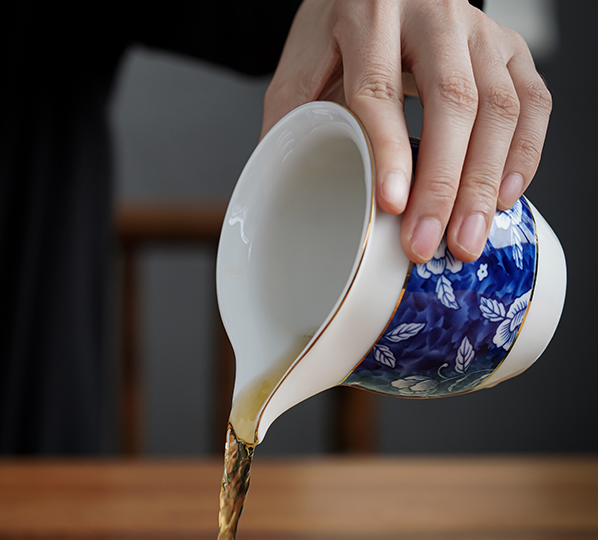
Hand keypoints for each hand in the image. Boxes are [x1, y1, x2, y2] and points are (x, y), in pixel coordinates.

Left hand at [262, 0, 551, 263]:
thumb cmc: (336, 32)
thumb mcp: (300, 67)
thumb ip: (290, 122)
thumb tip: (279, 195)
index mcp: (367, 15)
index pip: (380, 88)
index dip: (388, 150)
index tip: (391, 205)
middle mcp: (431, 14)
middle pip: (452, 100)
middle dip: (444, 183)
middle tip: (429, 245)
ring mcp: (477, 29)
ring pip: (498, 105)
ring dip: (485, 181)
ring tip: (467, 239)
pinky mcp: (507, 45)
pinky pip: (532, 99)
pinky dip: (525, 152)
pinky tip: (506, 196)